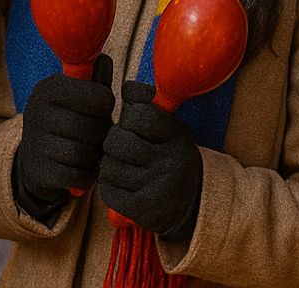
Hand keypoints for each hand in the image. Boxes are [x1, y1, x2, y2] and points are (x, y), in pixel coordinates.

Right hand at [15, 54, 115, 214]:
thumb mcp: (81, 96)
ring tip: (90, 152)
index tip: (99, 109)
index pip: (101, 97)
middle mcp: (36, 110)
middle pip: (92, 127)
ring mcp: (34, 142)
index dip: (107, 107)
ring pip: (85, 153)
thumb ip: (97, 79)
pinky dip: (86, 175)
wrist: (37, 158)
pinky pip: (78, 175)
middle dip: (101, 135)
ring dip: (95, 157)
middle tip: (96, 136)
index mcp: (49, 86)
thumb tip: (105, 59)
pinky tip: (81, 168)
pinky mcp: (38, 170)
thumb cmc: (68, 119)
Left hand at [99, 81, 202, 239]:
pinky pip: (107, 191)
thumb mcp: (165, 125)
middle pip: (116, 141)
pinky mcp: (144, 211)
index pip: (138, 114)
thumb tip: (125, 86)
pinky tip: (124, 185)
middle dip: (114, 142)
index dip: (129, 119)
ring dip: (110, 166)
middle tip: (126, 148)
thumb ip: (142, 102)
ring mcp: (158, 188)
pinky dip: (110, 187)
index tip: (136, 126)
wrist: (191, 202)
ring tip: (126, 167)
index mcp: (176, 135)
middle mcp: (171, 162)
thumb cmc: (168, 154)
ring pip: (108, 167)